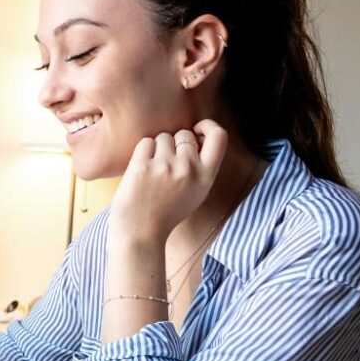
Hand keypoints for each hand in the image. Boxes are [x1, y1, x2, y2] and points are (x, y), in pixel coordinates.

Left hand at [109, 119, 227, 243]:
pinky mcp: (142, 166)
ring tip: (153, 172)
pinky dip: (142, 152)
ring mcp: (165, 166)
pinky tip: (142, 170)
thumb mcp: (196, 193)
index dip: (208, 126)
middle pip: (184, 134)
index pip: (219, 137)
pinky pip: (145, 142)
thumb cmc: (166, 213)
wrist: (140, 234)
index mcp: (206, 177)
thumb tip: (197, 136)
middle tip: (165, 165)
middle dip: (174, 144)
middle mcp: (189, 169)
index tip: (196, 129)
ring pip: (163, 137)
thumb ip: (201, 167)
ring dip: (157, 149)